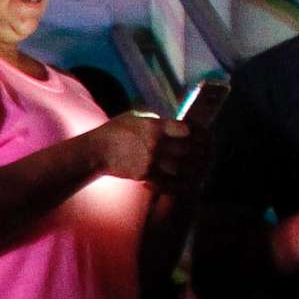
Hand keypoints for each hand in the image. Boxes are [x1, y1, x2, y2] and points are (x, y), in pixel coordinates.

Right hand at [88, 112, 205, 188]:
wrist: (96, 151)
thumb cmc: (113, 131)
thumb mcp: (134, 117)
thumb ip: (153, 120)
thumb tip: (169, 123)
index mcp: (154, 126)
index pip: (186, 129)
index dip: (196, 132)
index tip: (197, 134)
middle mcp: (155, 144)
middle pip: (187, 149)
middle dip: (196, 151)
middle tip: (202, 153)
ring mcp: (151, 161)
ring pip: (181, 167)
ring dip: (190, 168)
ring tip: (196, 168)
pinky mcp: (145, 175)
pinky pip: (168, 181)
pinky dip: (177, 181)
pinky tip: (181, 179)